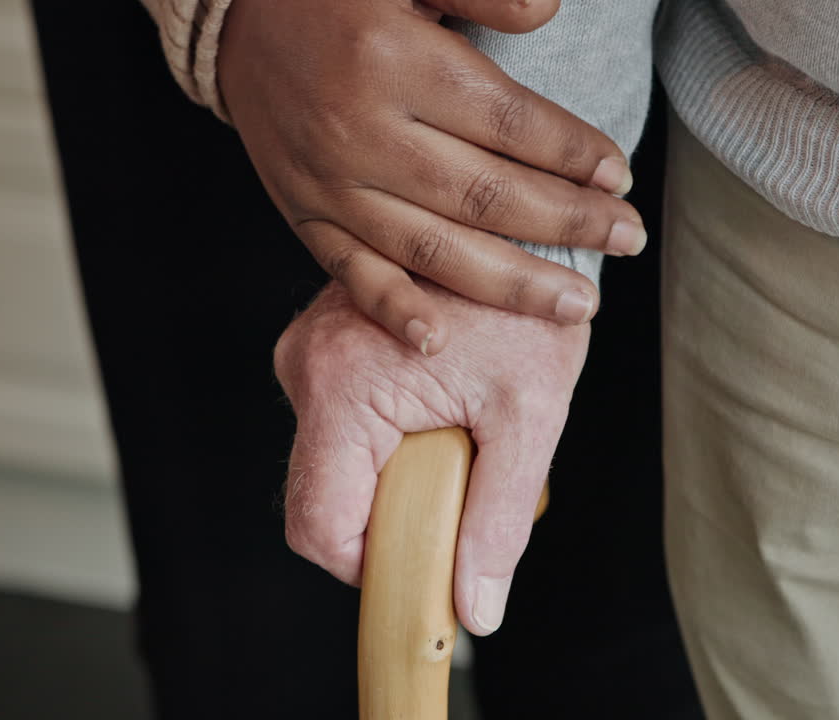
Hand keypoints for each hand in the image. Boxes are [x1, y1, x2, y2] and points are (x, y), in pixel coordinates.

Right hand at [219, 0, 644, 354]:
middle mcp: (362, 132)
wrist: (228, 16)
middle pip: (487, 195)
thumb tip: (550, 14)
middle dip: (569, 223)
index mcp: (394, 61)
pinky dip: (394, 310)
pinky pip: (352, 273)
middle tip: (630, 239)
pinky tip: (440, 340)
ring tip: (578, 304)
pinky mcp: (304, 216)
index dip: (573, 153)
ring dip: (514, 284)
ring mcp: (330, 184)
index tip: (620, 175)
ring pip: (435, 250)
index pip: (508, 122)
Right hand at [275, 281, 587, 634]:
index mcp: (342, 383)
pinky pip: (343, 428)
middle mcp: (306, 364)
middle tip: (464, 475)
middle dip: (393, 514)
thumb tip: (475, 608)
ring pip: (335, 466)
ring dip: (396, 476)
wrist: (522, 224)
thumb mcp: (529, 413)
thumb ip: (497, 516)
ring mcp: (309, 352)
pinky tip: (443, 409)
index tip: (429, 552)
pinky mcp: (325, 348)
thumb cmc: (532, 305)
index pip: (319, 525)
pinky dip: (391, 442)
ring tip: (460, 430)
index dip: (371, 563)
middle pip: (325, 499)